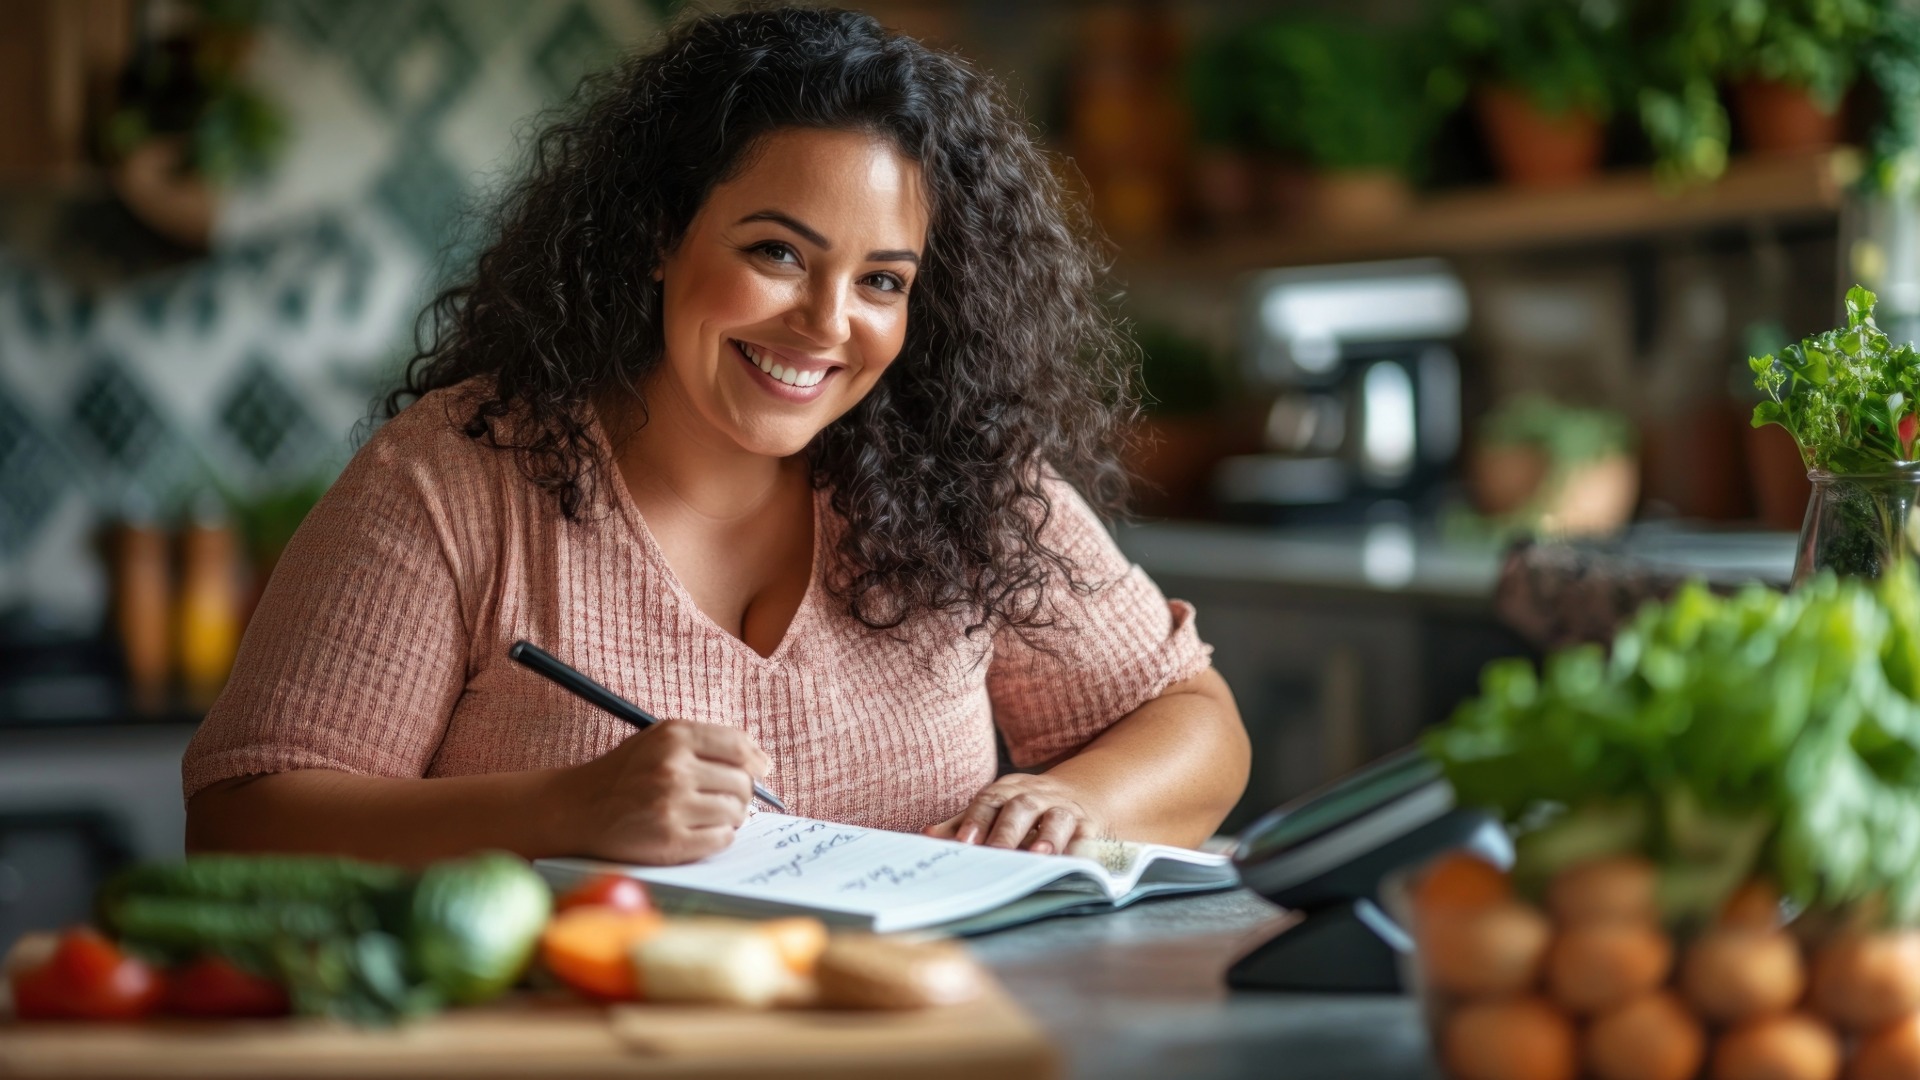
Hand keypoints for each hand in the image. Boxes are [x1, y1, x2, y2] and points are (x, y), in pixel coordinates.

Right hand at [562, 718, 770, 864]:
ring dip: (731, 817)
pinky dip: (720, 837)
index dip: (757, 760)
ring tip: (710, 815)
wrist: (577, 809)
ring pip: (736, 812)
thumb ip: (706, 743)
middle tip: (727, 798)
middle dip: (742, 793)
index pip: (739, 745)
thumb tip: (762, 763)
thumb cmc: (624, 774)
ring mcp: (672, 806)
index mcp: (674, 737)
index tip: (762, 770)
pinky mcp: (670, 840)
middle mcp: (673, 769)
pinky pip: (722, 839)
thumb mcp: (659, 740)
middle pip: (743, 782)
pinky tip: (702, 831)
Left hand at [923, 774, 1104, 854]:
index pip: (990, 800)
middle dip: (1008, 830)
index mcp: (1009, 791)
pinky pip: (1086, 838)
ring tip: (1038, 855)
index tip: (963, 843)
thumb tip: (926, 837)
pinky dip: (1080, 851)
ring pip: (1057, 819)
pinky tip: (1073, 864)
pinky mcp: (1089, 829)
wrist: (1083, 794)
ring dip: (1048, 837)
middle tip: (996, 852)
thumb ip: (964, 824)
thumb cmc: (1027, 810)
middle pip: (1022, 807)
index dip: (976, 820)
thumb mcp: (996, 810)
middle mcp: (1037, 797)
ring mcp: (1065, 811)